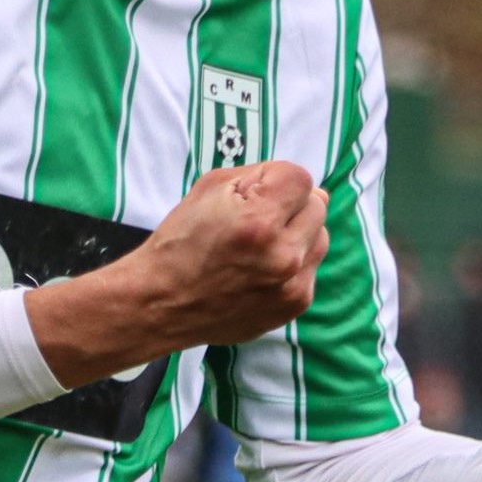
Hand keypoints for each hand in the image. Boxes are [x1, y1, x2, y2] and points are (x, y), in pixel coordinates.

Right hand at [24, 161, 328, 387]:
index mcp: (260, 221)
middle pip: (316, 206)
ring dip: (296, 234)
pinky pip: (311, 268)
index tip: (252, 195)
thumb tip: (313, 190)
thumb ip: (264, 176)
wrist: (162, 301)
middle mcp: (283, 255)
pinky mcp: (295, 305)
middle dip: (289, 206)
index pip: (301, 178)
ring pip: (319, 238)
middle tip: (254, 220)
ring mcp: (292, 285)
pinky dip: (292, 263)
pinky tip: (260, 269)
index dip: (274, 180)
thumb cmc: (182, 240)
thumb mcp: (211, 187)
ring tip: (258, 245)